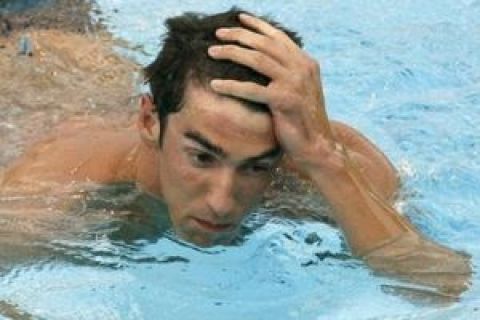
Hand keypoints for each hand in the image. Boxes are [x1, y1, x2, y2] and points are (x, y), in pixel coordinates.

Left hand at [208, 14, 339, 174]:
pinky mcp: (285, 101)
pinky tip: (215, 85)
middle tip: (218, 33)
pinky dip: (231, 86)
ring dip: (232, 53)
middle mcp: (302, 68)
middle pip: (265, 44)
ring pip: (257, 60)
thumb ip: (287, 72)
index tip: (238, 19)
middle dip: (239, 36)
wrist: (316, 145)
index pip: (278, 37)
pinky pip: (252, 89)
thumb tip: (264, 58)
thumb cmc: (301, 120)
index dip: (257, 26)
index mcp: (305, 63)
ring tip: (212, 52)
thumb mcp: (298, 89)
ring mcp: (295, 83)